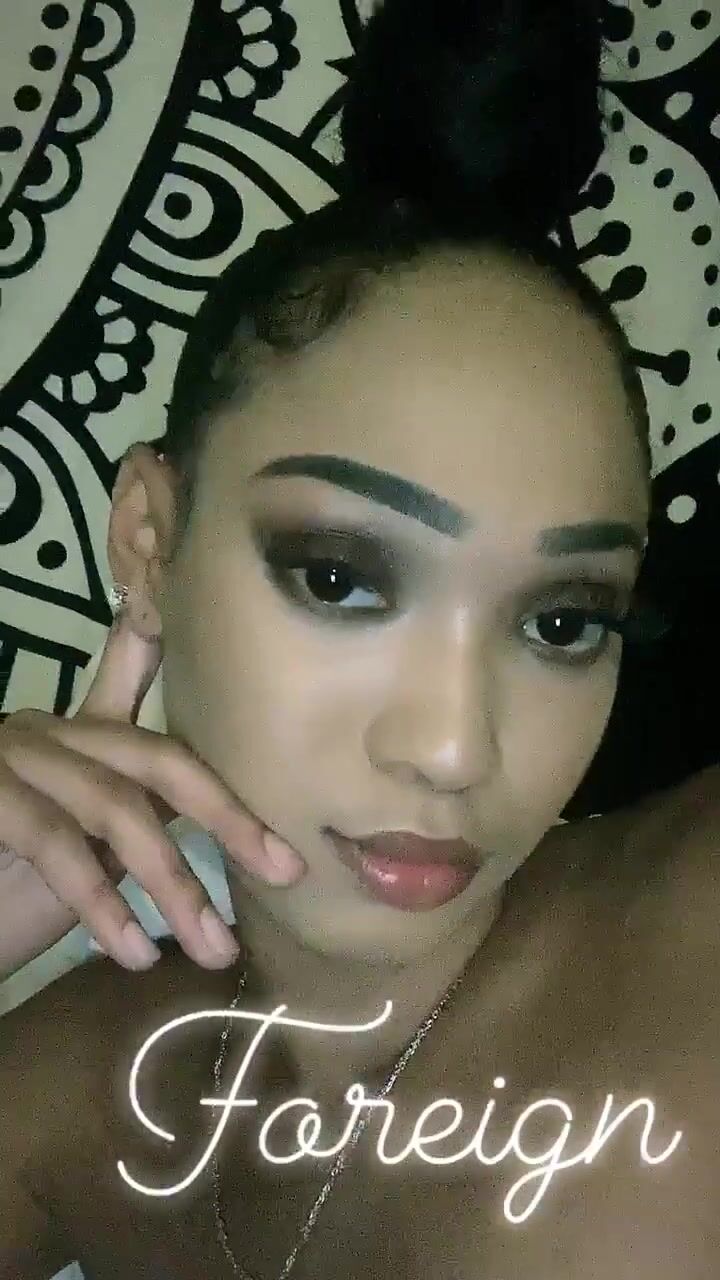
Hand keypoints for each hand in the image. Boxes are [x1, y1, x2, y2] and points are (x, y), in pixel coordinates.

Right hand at [0, 614, 304, 976]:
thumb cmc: (6, 895)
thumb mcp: (89, 856)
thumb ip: (141, 820)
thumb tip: (238, 828)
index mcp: (75, 737)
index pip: (128, 668)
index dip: (158, 639)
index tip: (195, 614)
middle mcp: (47, 733)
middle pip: (156, 757)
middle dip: (228, 816)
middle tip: (285, 871)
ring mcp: (11, 758)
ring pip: (116, 809)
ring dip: (176, 886)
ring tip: (217, 950)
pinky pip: (57, 846)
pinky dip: (105, 905)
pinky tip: (137, 953)